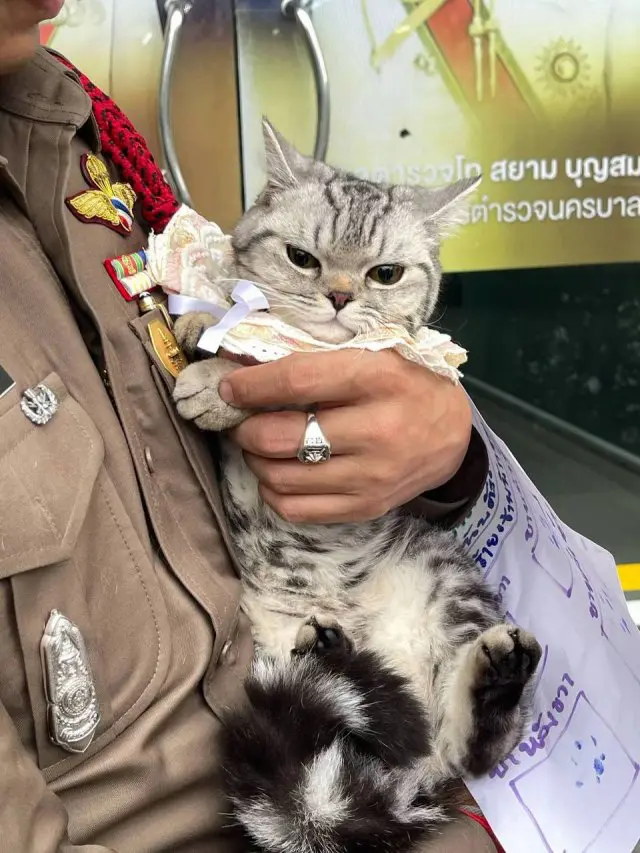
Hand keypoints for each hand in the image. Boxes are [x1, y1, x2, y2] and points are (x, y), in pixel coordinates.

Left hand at [220, 350, 471, 523]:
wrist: (452, 434)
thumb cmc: (405, 383)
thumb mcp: (374, 354)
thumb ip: (319, 359)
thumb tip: (248, 369)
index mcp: (377, 378)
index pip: (298, 382)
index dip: (252, 386)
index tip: (227, 388)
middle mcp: (376, 430)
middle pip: (281, 437)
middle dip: (244, 429)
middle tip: (239, 421)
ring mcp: (371, 476)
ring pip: (282, 478)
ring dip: (255, 460)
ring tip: (257, 445)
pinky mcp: (366, 507)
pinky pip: (297, 510)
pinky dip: (273, 492)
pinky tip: (277, 473)